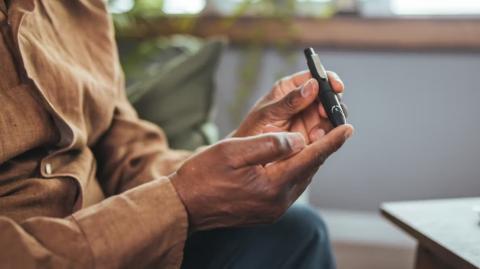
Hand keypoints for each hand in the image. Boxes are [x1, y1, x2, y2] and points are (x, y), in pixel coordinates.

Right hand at [169, 126, 352, 231]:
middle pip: (309, 168)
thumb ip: (269, 144)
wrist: (185, 205)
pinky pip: (290, 186)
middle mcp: (278, 201)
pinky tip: (295, 159)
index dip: (331, 141)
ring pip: (301, 178)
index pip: (310, 158)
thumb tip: (298, 139)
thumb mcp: (234, 151)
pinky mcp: (266, 211)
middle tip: (335, 128)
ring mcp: (273, 209)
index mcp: (272, 185)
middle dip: (323, 147)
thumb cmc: (204, 175)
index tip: (348, 128)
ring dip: (310, 158)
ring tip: (318, 139)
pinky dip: (296, 169)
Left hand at [233, 70, 345, 143]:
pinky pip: (328, 134)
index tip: (336, 87)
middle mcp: (303, 102)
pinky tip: (313, 141)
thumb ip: (289, 101)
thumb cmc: (251, 131)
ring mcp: (310, 120)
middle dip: (332, 104)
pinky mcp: (313, 137)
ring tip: (315, 134)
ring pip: (332, 116)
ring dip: (330, 123)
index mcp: (290, 88)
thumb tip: (313, 85)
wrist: (247, 158)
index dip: (329, 80)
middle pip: (329, 96)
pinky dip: (326, 137)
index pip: (315, 76)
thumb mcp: (267, 114)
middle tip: (324, 113)